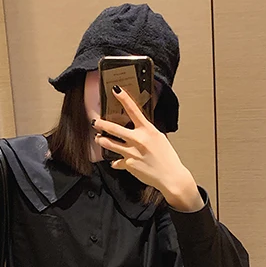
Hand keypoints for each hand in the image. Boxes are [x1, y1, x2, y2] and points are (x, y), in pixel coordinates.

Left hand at [94, 85, 196, 199]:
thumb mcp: (159, 139)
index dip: (124, 99)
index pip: (134, 110)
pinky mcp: (128, 165)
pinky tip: (115, 162)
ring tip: (99, 139)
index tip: (116, 90)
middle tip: (95, 122)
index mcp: (148, 130)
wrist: (170, 177)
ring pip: (110, 144)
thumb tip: (139, 129)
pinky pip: (117, 162)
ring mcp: (131, 153)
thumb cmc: (167, 158)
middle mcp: (138, 140)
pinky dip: (116, 162)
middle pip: (114, 129)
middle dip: (101, 124)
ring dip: (102, 140)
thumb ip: (147, 133)